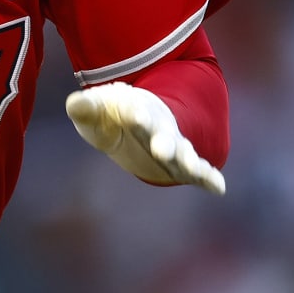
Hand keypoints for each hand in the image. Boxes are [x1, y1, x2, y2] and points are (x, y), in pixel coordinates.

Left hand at [65, 82, 225, 194]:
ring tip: (194, 169)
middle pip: (165, 137)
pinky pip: (200, 172)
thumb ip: (86, 108)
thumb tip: (74, 104)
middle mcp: (160, 130)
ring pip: (184, 155)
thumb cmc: (115, 114)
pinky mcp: (183, 163)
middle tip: (162, 149)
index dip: (135, 115)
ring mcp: (175, 146)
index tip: (135, 113)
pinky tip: (220, 188)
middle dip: (165, 143)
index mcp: (138, 113)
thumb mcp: (97, 110)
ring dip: (189, 162)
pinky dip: (210, 179)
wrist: (139, 116)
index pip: (135, 114)